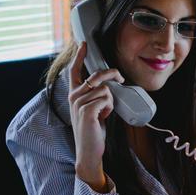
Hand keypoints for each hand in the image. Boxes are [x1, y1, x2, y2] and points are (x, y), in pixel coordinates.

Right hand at [68, 42, 124, 192]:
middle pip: (97, 75)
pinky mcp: (87, 110)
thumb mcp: (93, 109)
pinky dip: (109, 108)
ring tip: (104, 113)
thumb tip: (109, 84)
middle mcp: (74, 96)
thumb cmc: (93, 130)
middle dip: (113, 75)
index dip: (79, 56)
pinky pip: (106, 99)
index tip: (83, 43)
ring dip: (110, 101)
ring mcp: (79, 103)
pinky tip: (103, 117)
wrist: (89, 150)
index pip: (74, 71)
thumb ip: (96, 95)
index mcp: (74, 94)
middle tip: (121, 79)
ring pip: (105, 89)